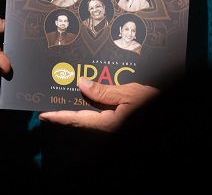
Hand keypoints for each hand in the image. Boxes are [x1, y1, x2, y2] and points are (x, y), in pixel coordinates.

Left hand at [37, 78, 158, 131]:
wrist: (170, 110)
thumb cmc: (154, 105)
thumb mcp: (130, 94)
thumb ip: (104, 91)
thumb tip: (81, 84)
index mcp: (107, 124)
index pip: (76, 119)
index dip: (58, 116)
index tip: (42, 114)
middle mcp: (108, 128)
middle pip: (81, 118)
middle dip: (65, 109)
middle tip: (50, 98)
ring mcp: (114, 126)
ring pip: (91, 116)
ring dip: (79, 106)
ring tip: (66, 93)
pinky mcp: (120, 122)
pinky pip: (102, 114)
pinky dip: (94, 105)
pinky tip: (91, 95)